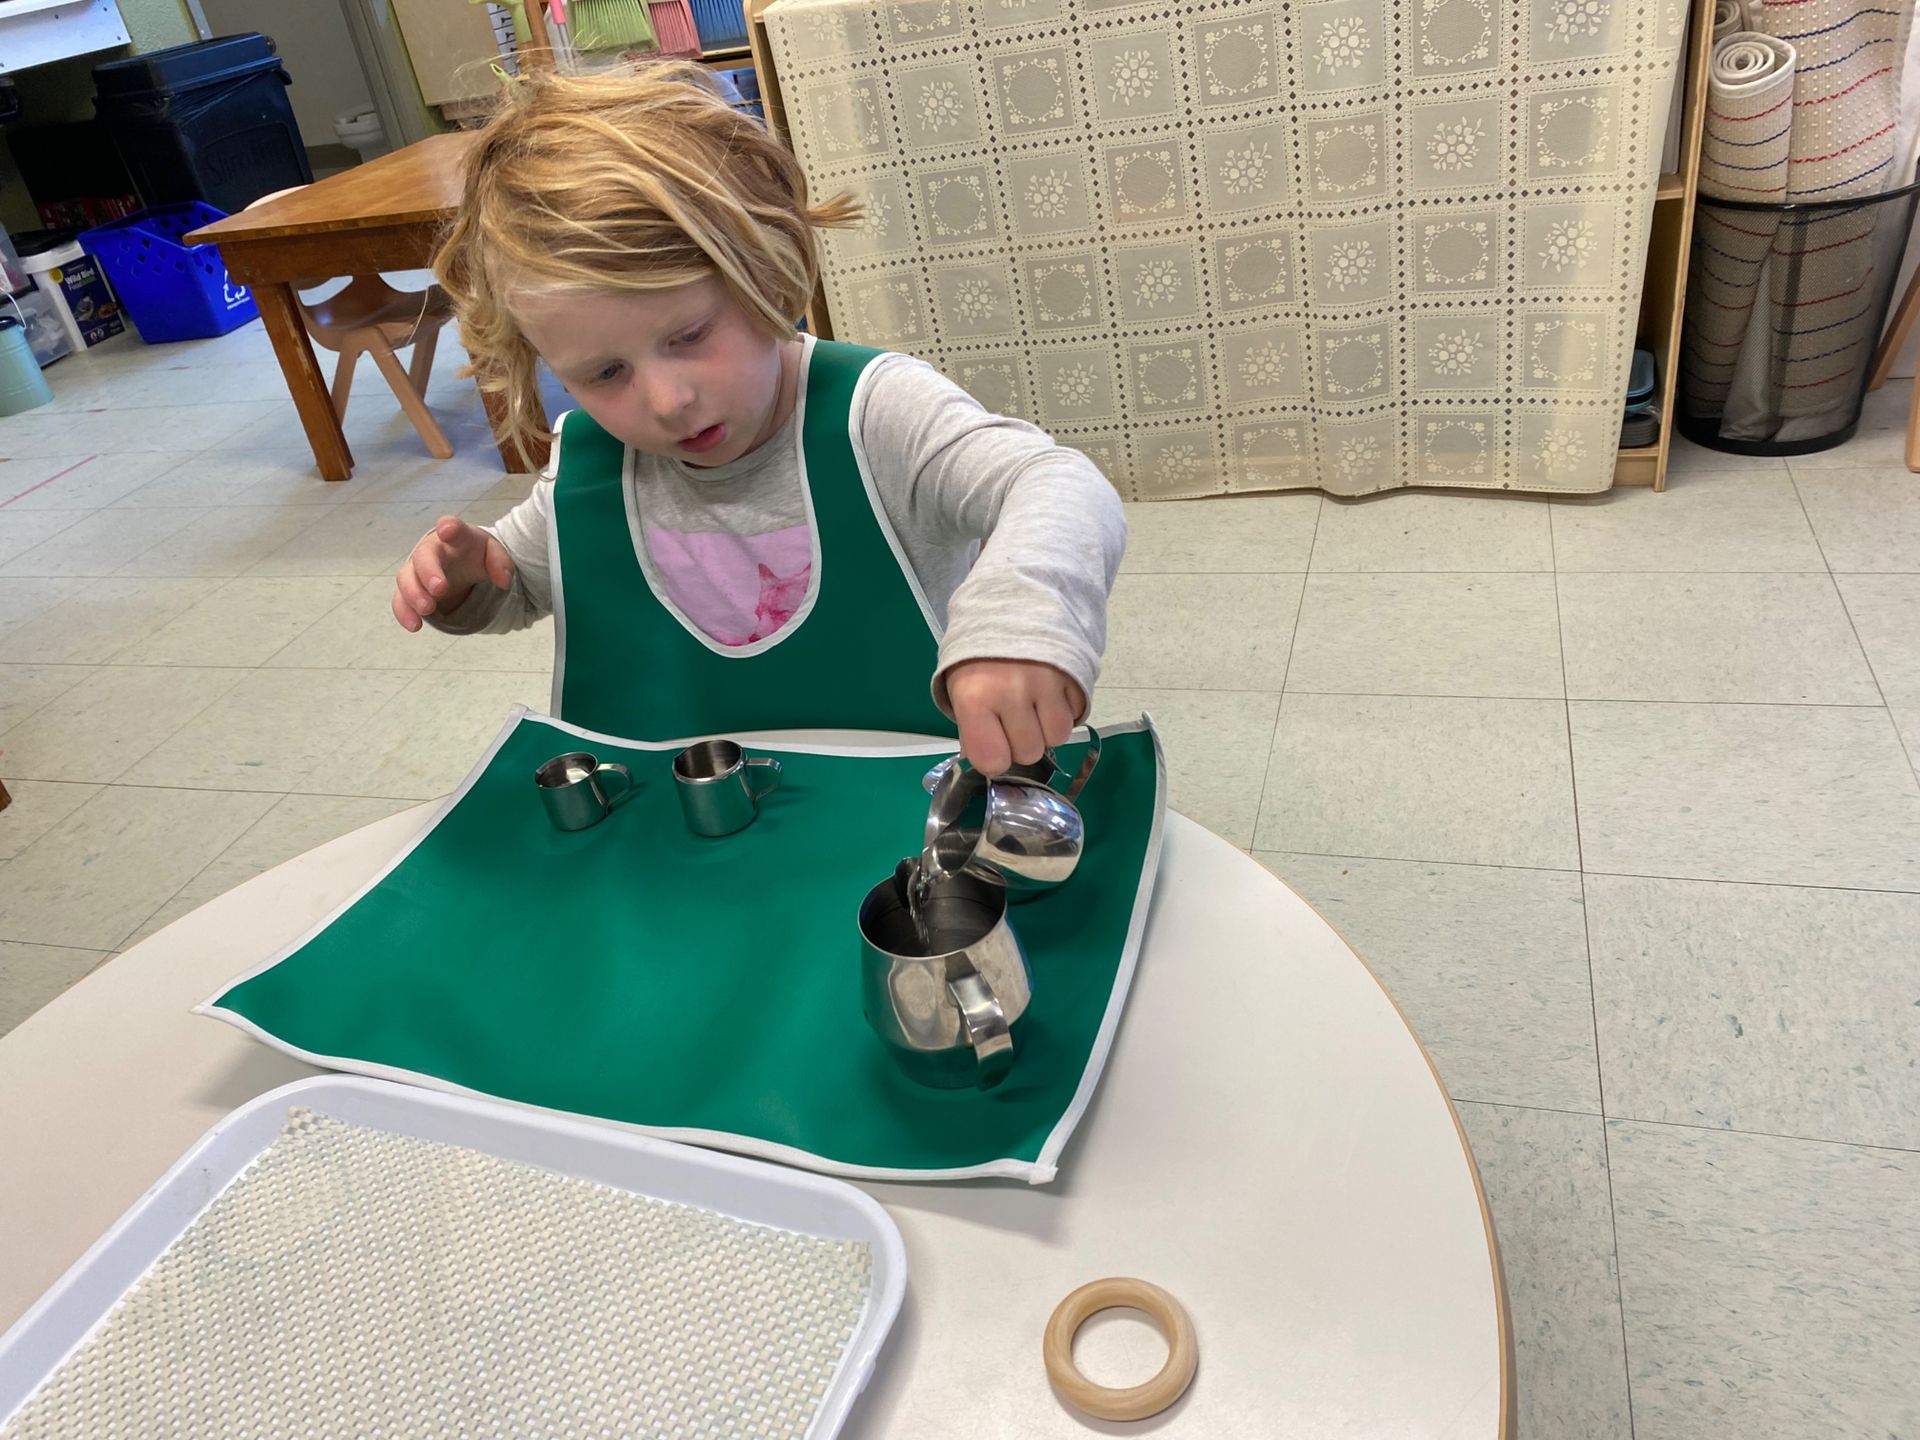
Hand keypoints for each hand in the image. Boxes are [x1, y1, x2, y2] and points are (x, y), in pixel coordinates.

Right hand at [392, 516, 515, 632]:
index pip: (452, 526)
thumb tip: (504, 582)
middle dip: (429, 572)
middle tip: (439, 589)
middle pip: (424, 556)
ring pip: (406, 578)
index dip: (449, 527)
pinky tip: (414, 625)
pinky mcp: (411, 590)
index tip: (448, 531)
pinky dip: (404, 613)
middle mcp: (432, 551)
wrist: (459, 564)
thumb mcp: (493, 554)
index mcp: (455, 537)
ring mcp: (417, 570)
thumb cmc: (474, 554)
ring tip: (428, 609)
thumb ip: (501, 563)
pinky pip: (400, 600)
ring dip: (414, 594)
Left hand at [946, 659, 1085, 775]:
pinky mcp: (1074, 673)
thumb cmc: (979, 654)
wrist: (1012, 603)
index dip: (994, 757)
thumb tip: (991, 761)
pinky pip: (1076, 714)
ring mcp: (1047, 683)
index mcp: (975, 697)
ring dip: (1046, 729)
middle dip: (1021, 742)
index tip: (992, 743)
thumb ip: (974, 727)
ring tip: (1034, 705)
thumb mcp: (961, 687)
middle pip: (1028, 753)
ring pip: (1057, 738)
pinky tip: (1050, 692)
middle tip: (1012, 718)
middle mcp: (1012, 692)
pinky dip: (1065, 711)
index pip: (992, 760)